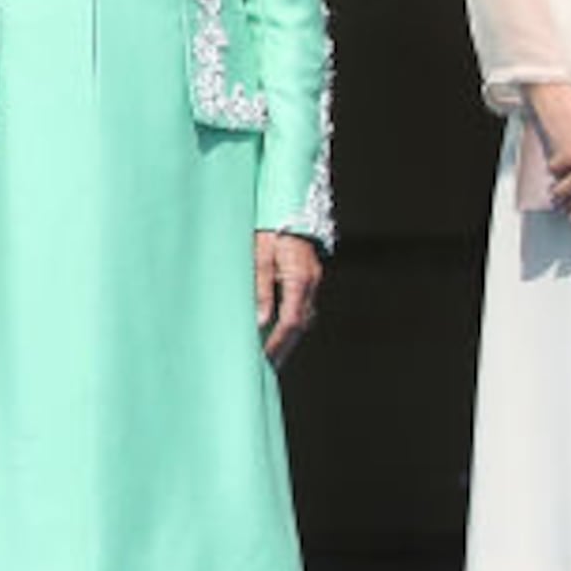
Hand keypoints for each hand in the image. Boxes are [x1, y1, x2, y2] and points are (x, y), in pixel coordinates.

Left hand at [255, 231, 322, 360]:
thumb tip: (261, 320)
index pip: (290, 322)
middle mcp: (310, 283)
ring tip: (271, 355)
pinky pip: (302, 307)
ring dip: (288, 338)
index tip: (262, 359)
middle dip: (284, 348)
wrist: (289, 203)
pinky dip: (290, 323)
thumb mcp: (258, 254)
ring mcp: (312, 281)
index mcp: (299, 279)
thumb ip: (260, 287)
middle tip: (267, 367)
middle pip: (300, 326)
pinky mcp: (307, 277)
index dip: (277, 344)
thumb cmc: (269, 227)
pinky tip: (278, 330)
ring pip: (303, 318)